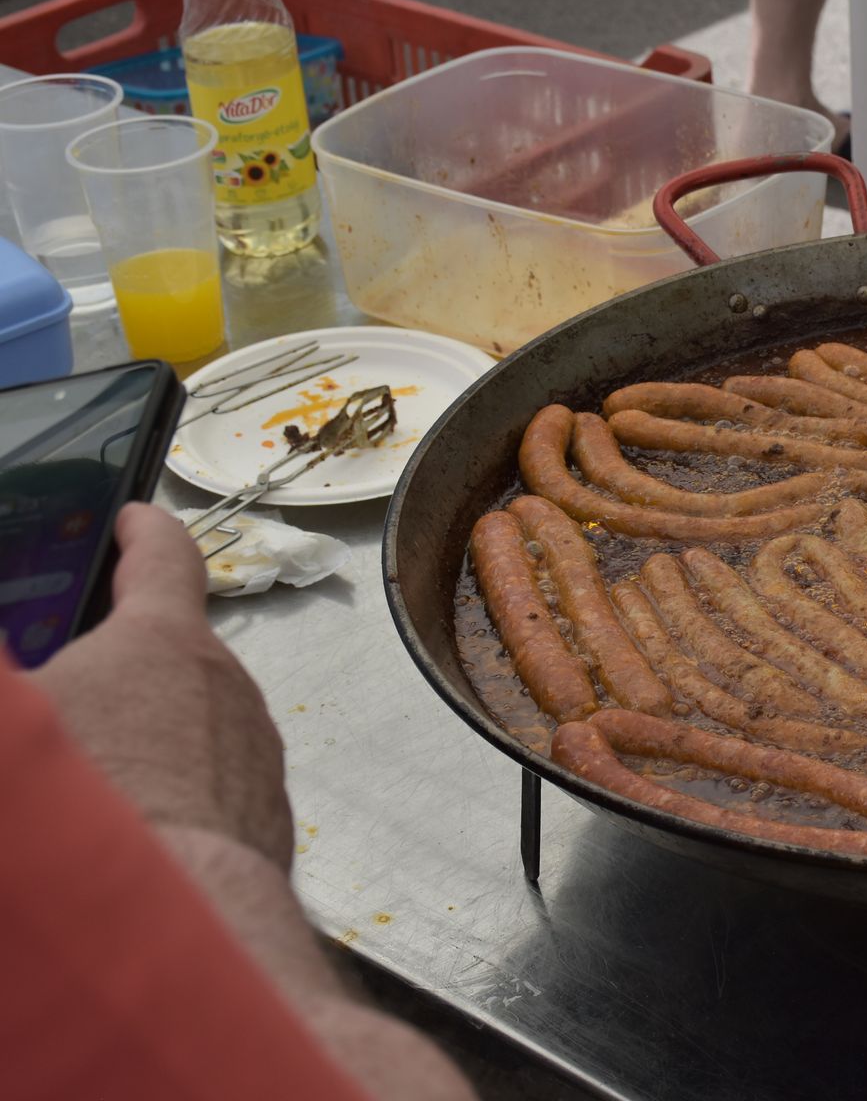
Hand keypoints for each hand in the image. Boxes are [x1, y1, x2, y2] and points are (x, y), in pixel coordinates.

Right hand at [27, 503, 292, 864]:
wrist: (168, 926)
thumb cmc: (88, 811)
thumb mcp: (15, 722)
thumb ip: (20, 684)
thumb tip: (25, 688)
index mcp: (162, 641)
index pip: (163, 557)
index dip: (143, 533)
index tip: (136, 520)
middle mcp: (225, 689)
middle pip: (169, 658)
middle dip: (120, 671)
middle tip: (65, 696)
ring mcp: (252, 758)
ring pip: (191, 732)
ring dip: (144, 746)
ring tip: (85, 786)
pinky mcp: (261, 823)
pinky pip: (208, 796)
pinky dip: (169, 805)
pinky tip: (122, 837)